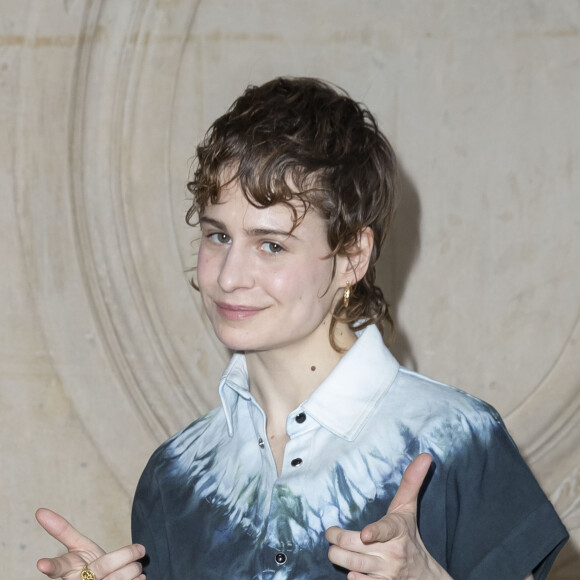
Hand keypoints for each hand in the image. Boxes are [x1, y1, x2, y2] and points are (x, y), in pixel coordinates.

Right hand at [36, 508, 145, 579]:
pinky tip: (136, 577)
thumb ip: (63, 531)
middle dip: (126, 554)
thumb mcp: (78, 547)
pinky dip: (139, 578)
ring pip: (120, 577)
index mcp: (68, 570)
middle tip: (140, 548)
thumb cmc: (88, 564)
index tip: (41, 563)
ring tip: (135, 565)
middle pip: (104, 565)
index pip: (58, 567)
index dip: (50, 566)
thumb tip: (39, 511)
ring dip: (134, 567)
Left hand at [326, 454, 450, 579]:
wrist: (424, 576)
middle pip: (353, 548)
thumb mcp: (408, 509)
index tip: (364, 534)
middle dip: (336, 540)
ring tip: (336, 550)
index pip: (386, 530)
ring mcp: (386, 573)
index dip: (375, 533)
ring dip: (338, 557)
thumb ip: (411, 482)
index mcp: (398, 530)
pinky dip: (352, 579)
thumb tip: (425, 455)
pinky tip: (352, 573)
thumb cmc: (409, 535)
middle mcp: (392, 553)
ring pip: (350, 565)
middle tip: (331, 534)